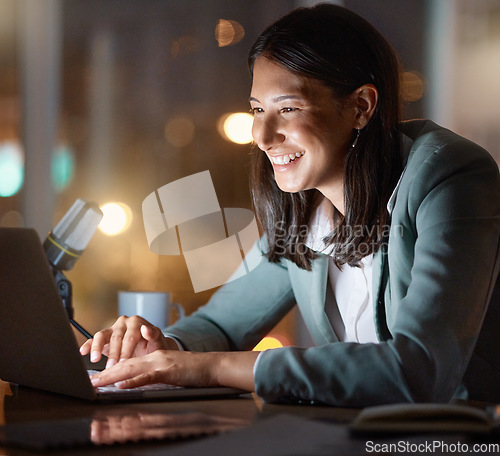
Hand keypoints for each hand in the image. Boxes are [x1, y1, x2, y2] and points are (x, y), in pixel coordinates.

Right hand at [79, 316, 178, 368]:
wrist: (151, 349)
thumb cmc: (154, 346)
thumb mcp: (158, 341)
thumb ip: (154, 335)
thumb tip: (147, 329)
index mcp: (136, 322)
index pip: (130, 337)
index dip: (126, 350)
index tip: (123, 362)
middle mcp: (123, 323)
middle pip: (116, 337)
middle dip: (113, 354)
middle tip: (111, 367)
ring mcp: (113, 329)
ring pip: (102, 335)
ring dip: (97, 348)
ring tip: (95, 360)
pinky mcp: (104, 337)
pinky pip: (94, 340)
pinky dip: (88, 345)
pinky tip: (83, 352)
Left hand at [89, 350, 258, 391]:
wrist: (213, 366)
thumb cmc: (195, 372)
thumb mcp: (171, 374)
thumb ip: (154, 378)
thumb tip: (135, 387)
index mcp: (155, 359)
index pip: (129, 365)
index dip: (111, 372)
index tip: (95, 380)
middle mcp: (155, 358)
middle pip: (125, 365)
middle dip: (105, 374)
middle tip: (89, 382)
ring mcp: (162, 363)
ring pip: (132, 368)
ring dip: (112, 376)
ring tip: (97, 383)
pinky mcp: (169, 370)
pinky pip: (148, 375)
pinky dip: (134, 380)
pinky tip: (122, 385)